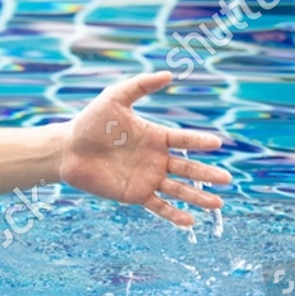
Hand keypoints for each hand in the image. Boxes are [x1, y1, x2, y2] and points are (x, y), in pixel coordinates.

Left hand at [60, 70, 231, 226]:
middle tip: (227, 179)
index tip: (217, 143)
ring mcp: (147, 178)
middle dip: (207, 174)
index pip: (184, 140)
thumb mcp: (115, 98)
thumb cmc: (90, 122)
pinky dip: (174, 215)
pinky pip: (159, 206)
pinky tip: (190, 222)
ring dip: (198, 198)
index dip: (200, 142)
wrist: (67, 149)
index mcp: (155, 137)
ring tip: (218, 205)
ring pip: (179, 190)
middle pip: (188, 168)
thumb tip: (168, 73)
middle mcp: (156, 159)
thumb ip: (140, 85)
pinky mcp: (134, 195)